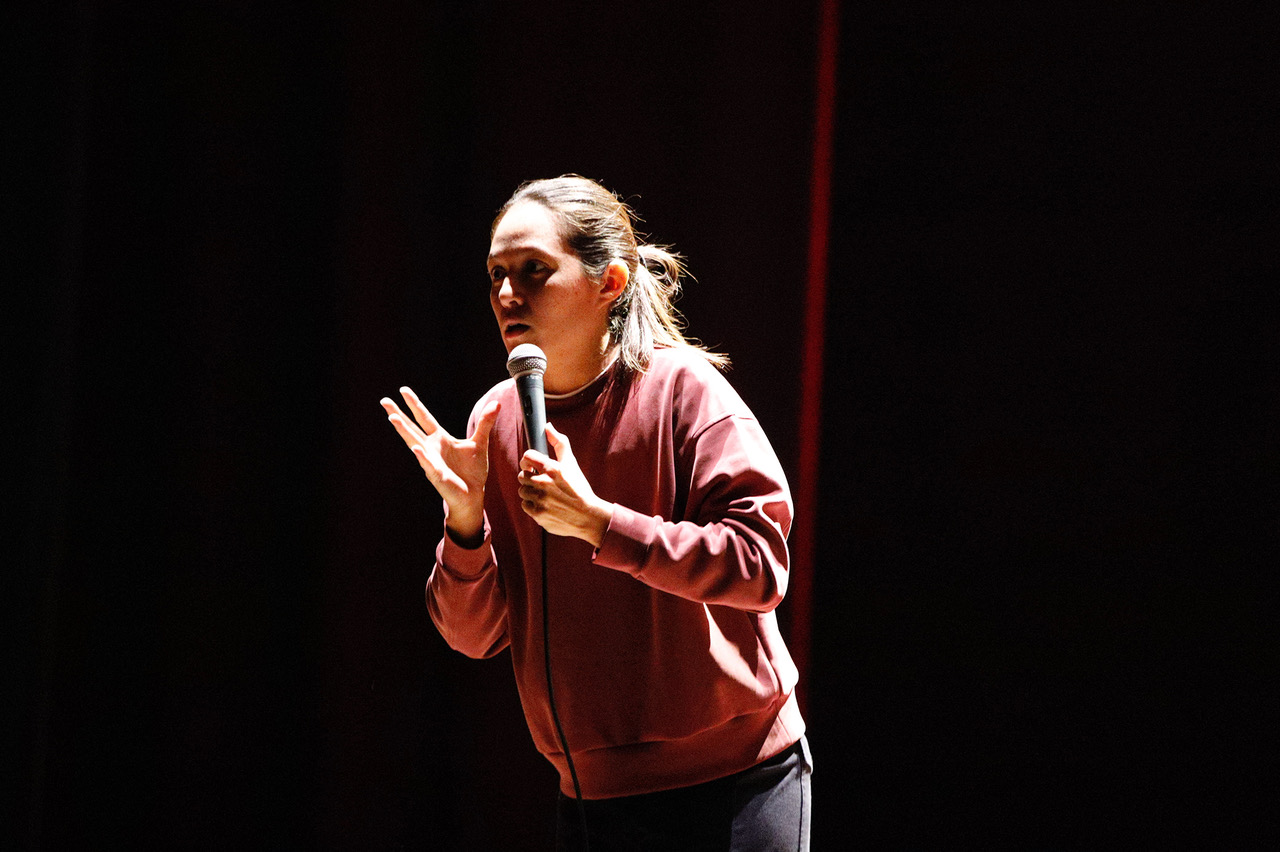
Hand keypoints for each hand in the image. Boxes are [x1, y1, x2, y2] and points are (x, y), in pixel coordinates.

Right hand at [381, 387, 499, 543]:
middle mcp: (432, 448)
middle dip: (398, 414)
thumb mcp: (479, 442)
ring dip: (404, 431)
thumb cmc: (472, 471)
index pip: (424, 418)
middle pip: (412, 428)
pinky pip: (429, 465)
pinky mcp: (438, 476)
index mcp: (440, 439)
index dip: (414, 404)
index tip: (403, 390)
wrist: (473, 495)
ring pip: (415, 444)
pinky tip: (416, 449)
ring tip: (393, 419)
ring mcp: (432, 461)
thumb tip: (496, 403)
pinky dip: (423, 457)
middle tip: (384, 401)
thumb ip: (485, 423)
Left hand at [518, 424, 612, 545]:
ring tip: (543, 494)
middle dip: (529, 477)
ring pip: (522, 490)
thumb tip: (547, 426)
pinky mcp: (537, 514)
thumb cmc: (579, 488)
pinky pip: (524, 505)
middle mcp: (543, 483)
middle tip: (540, 482)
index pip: (527, 456)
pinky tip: (543, 504)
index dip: (528, 460)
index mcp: (552, 468)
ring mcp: (539, 499)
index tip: (531, 465)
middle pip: (521, 475)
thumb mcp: (571, 463)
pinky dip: (531, 505)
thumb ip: (559, 442)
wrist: (588, 516)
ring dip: (530, 491)